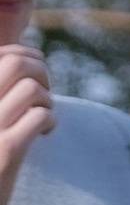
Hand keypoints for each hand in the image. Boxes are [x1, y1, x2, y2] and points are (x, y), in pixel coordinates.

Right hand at [0, 41, 54, 204]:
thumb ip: (3, 91)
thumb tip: (30, 61)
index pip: (1, 54)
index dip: (26, 55)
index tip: (36, 72)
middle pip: (18, 64)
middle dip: (42, 72)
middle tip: (45, 93)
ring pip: (32, 89)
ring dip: (47, 101)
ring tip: (42, 118)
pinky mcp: (7, 150)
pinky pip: (40, 117)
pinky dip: (50, 121)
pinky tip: (44, 133)